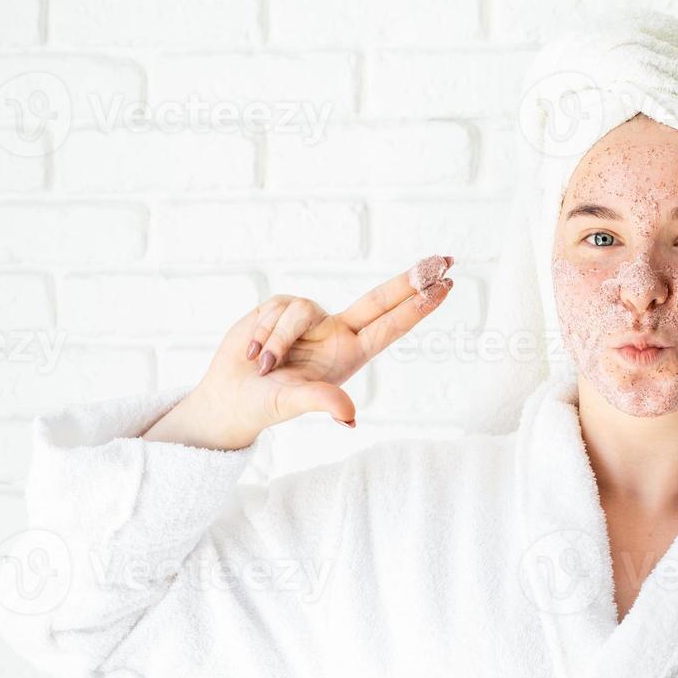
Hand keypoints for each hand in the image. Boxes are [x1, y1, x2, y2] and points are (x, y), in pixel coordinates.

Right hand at [142, 256, 454, 448]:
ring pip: (300, 311)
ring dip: (276, 340)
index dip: (419, 306)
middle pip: (377, 299)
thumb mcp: (295, 403)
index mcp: (350, 354)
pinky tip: (252, 354)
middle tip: (444, 260)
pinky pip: (275, 309)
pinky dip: (261, 333)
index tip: (446, 286)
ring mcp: (309, 319)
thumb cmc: (267, 404)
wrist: (231, 396)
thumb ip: (322, 402)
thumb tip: (349, 418)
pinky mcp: (280, 309)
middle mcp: (336, 332)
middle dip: (409, 280)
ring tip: (263, 367)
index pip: (391, 326)